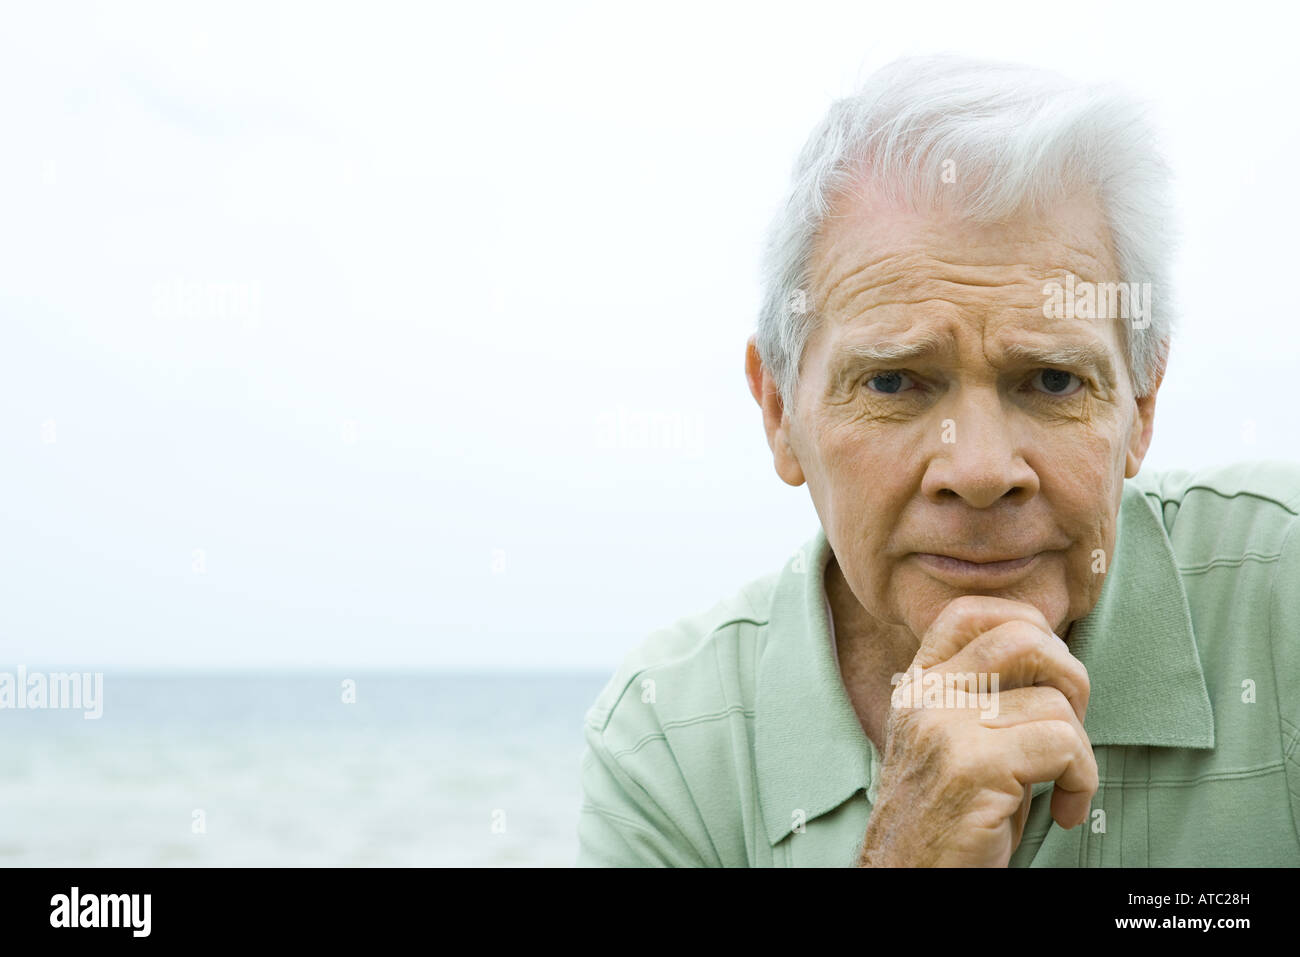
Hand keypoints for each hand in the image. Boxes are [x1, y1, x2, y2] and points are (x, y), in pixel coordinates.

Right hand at [856, 595, 1096, 866]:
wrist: (906, 878)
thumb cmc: (948, 820)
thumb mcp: (955, 743)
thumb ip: (987, 698)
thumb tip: (1057, 660)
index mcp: (919, 685)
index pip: (970, 612)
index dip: (1027, 626)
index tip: (1049, 678)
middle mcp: (926, 696)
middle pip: (1024, 637)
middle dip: (1071, 678)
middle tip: (1069, 731)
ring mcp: (945, 726)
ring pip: (1056, 701)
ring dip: (1081, 752)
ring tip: (1065, 786)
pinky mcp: (973, 766)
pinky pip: (1064, 746)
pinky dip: (1083, 781)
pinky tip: (1063, 812)